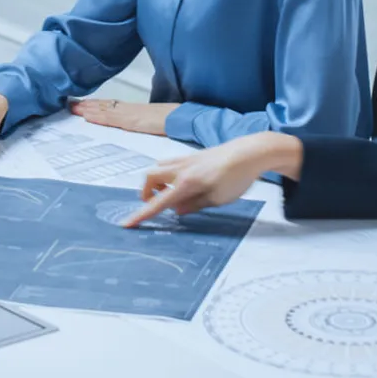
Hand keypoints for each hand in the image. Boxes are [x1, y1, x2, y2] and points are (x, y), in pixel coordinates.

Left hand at [69, 98, 175, 135]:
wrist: (183, 118)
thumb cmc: (173, 120)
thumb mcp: (156, 121)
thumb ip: (145, 122)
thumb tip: (139, 126)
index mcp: (135, 109)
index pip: (112, 105)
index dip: (97, 104)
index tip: (84, 103)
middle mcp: (130, 109)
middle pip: (104, 105)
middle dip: (87, 105)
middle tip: (70, 103)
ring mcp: (130, 114)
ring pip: (104, 110)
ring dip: (87, 109)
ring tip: (73, 108)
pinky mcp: (132, 121)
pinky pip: (111, 119)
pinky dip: (98, 117)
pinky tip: (87, 116)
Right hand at [124, 133, 303, 226]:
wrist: (250, 152)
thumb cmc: (236, 178)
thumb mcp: (217, 199)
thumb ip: (194, 205)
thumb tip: (176, 210)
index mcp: (186, 183)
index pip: (159, 202)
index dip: (142, 215)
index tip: (126, 224)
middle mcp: (181, 169)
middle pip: (150, 176)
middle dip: (146, 192)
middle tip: (155, 205)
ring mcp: (186, 159)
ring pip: (159, 167)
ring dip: (157, 181)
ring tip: (171, 195)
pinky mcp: (193, 155)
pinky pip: (171, 162)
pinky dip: (167, 173)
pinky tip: (182, 182)